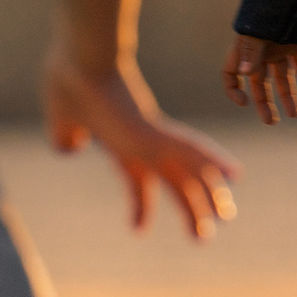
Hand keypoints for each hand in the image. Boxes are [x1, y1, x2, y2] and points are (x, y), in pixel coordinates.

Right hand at [42, 50, 239, 238]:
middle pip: (173, 180)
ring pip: (188, 171)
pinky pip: (190, 150)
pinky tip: (234, 174)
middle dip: (189, 207)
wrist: (75, 61)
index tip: (137, 230)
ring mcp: (151, 136)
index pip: (138, 180)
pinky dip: (213, 162)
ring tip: (226, 217)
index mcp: (122, 142)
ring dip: (208, 195)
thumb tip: (69, 148)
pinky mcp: (154, 132)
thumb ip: (66, 136)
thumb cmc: (67, 82)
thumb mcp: (62, 121)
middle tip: (203, 236)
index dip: (140, 205)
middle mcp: (142, 141)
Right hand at [221, 34, 296, 125]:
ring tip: (296, 114)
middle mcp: (260, 52)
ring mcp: (279, 48)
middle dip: (264, 103)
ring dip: (289, 96)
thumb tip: (243, 73)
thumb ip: (251, 53)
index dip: (233, 90)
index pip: (231, 74)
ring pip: (283, 77)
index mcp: (245, 51)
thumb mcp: (257, 35)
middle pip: (260, 84)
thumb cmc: (267, 13)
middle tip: (271, 123)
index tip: (245, 102)